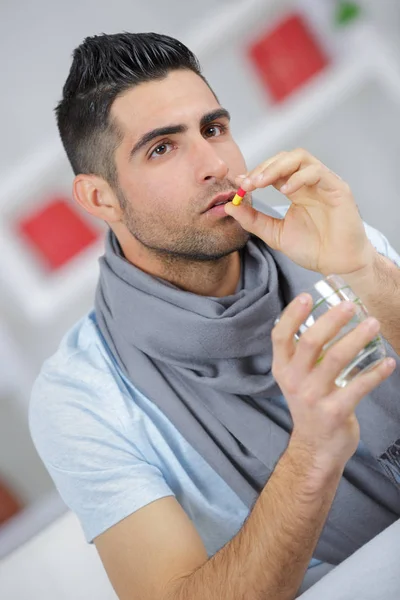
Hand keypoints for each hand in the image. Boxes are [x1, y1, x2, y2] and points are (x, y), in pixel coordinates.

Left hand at [225, 149, 375, 275]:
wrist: (336, 266)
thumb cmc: (313, 249)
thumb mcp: (274, 234)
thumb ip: (253, 220)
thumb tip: (228, 206)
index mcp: (296, 190)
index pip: (274, 170)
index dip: (256, 173)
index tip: (240, 184)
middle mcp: (310, 182)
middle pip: (285, 158)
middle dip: (264, 168)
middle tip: (248, 183)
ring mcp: (324, 183)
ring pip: (300, 158)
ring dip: (277, 167)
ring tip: (261, 183)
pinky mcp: (338, 188)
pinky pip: (317, 172)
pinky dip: (299, 177)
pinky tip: (286, 191)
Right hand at [272, 293, 395, 468]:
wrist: (315, 447)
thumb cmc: (309, 404)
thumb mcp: (296, 378)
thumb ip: (303, 353)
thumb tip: (327, 317)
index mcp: (282, 369)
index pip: (280, 336)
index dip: (292, 315)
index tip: (307, 296)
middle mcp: (294, 381)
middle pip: (311, 342)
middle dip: (332, 320)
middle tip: (351, 305)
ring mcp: (314, 397)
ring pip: (336, 359)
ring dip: (357, 338)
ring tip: (374, 324)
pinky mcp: (335, 412)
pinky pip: (359, 386)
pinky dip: (376, 372)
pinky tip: (388, 362)